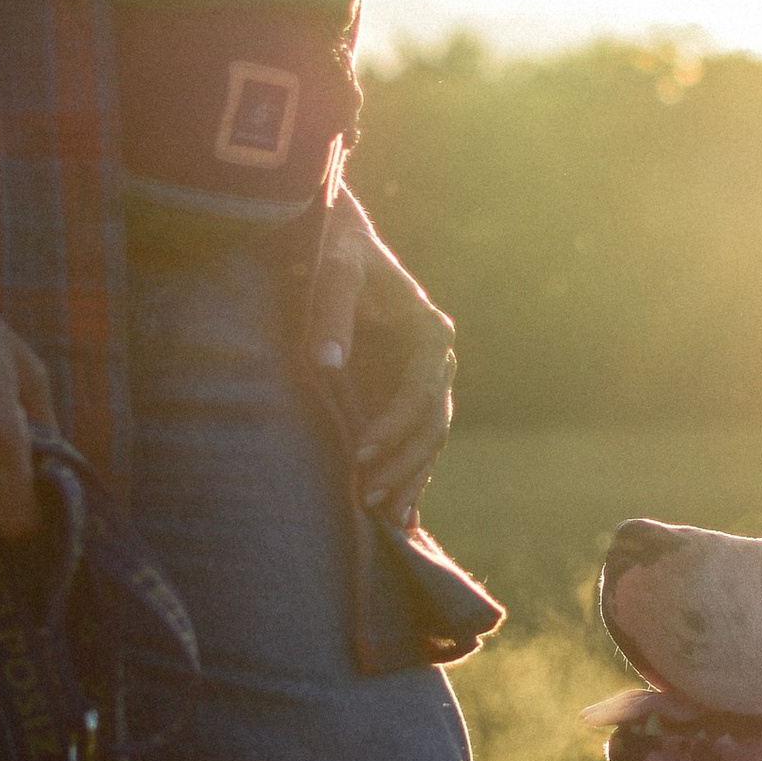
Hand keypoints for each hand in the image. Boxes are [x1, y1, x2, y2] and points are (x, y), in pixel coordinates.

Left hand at [301, 190, 456, 521]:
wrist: (340, 240)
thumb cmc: (336, 249)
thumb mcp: (333, 268)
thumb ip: (331, 311)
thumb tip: (325, 362)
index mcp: (429, 330)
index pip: (421, 390)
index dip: (395, 425)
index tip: (361, 453)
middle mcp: (436, 359)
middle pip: (432, 424)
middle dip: (405, 464)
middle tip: (369, 497)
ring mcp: (426, 380)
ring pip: (429, 440)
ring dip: (410, 478)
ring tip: (387, 519)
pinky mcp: (407, 395)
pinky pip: (416, 443)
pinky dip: (411, 478)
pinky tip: (403, 520)